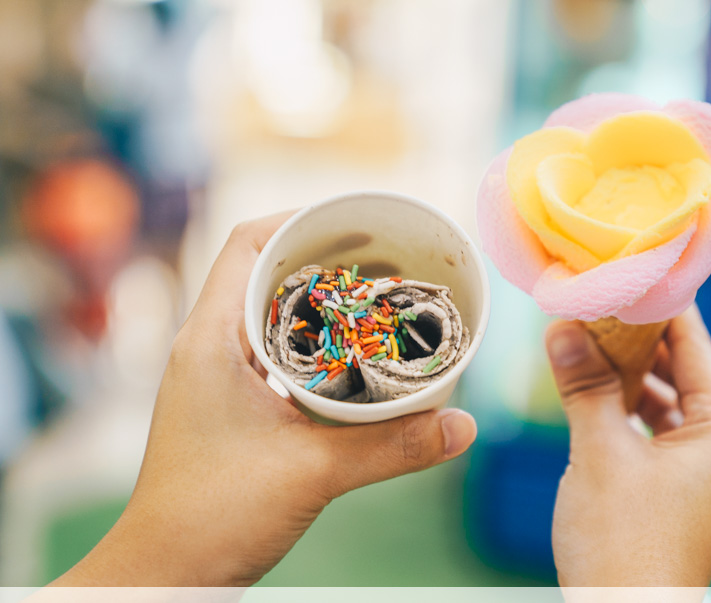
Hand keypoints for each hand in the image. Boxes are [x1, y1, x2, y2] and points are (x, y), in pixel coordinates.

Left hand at [52, 213, 477, 586]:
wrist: (167, 573)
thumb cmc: (215, 516)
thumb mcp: (314, 472)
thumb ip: (394, 447)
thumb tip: (464, 427)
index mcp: (210, 339)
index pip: (248, 244)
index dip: (302, 222)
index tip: (359, 225)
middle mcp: (207, 346)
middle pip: (266, 272)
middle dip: (326, 262)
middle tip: (385, 263)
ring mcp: (215, 376)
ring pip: (271, 314)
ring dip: (321, 304)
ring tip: (378, 303)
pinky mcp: (229, 404)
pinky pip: (275, 352)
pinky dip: (315, 345)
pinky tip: (355, 361)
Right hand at [546, 308, 710, 586]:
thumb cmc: (623, 542)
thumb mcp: (599, 450)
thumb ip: (586, 383)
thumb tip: (562, 327)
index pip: (694, 345)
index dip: (656, 307)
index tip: (624, 272)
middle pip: (684, 372)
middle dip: (636, 343)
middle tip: (593, 307)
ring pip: (671, 404)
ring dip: (630, 378)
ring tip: (586, 344)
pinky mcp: (688, 493)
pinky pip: (662, 434)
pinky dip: (631, 412)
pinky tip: (596, 393)